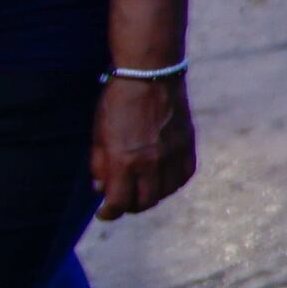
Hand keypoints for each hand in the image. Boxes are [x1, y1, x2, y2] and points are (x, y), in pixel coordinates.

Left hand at [93, 75, 194, 216]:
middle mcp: (152, 163)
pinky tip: (162, 177)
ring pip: (165, 193)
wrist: (150, 74)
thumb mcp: (99, 133)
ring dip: (151, 195)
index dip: (109, 213)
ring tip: (141, 188)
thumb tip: (101, 188)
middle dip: (130, 206)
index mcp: (125, 160)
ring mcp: (173, 155)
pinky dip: (172, 183)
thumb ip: (99, 164)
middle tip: (122, 200)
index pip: (118, 202)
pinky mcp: (187, 146)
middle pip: (144, 202)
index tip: (104, 212)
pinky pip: (183, 177)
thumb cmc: (118, 101)